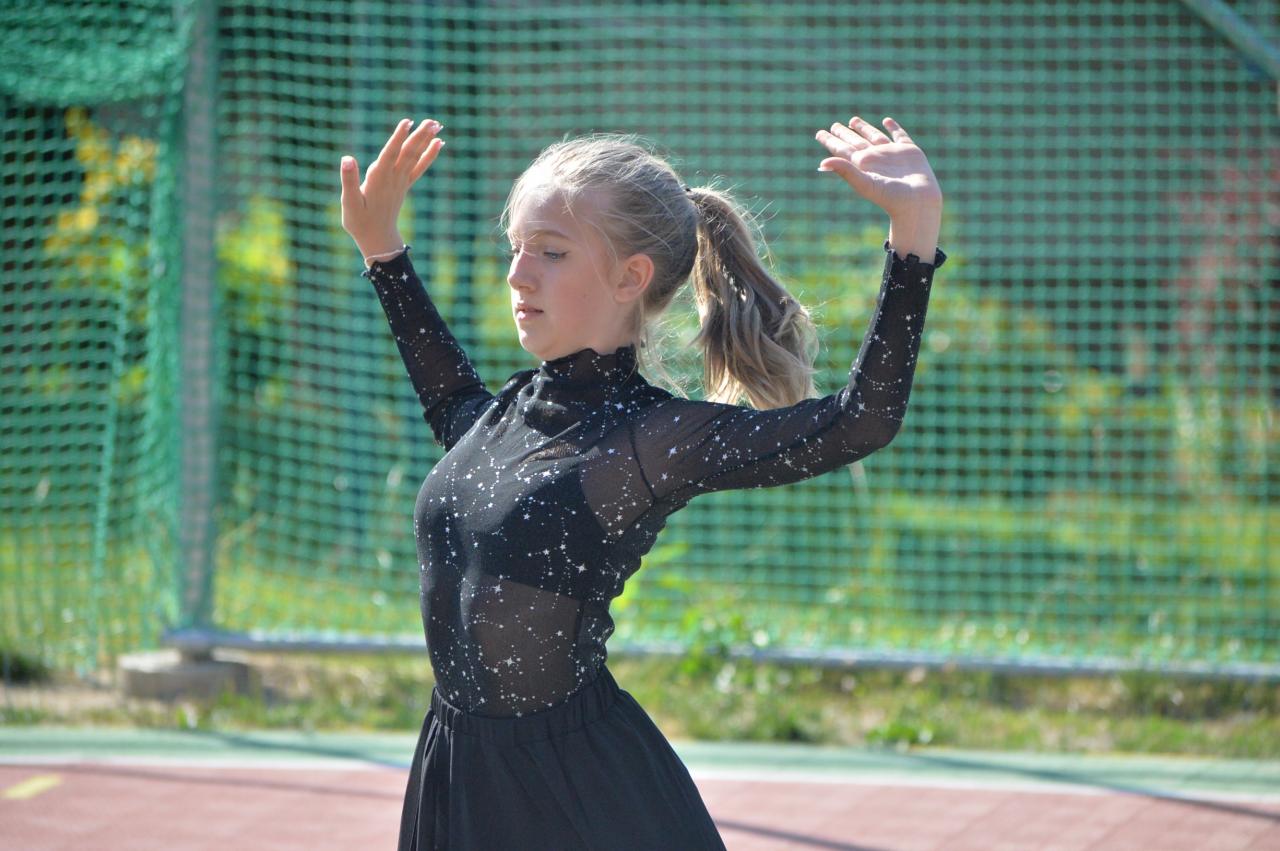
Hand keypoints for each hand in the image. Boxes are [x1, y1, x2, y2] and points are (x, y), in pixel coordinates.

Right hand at [340, 117, 445, 252]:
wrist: (377, 239)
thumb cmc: (359, 221)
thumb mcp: (349, 202)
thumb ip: (349, 180)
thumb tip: (347, 158)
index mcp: (378, 180)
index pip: (389, 155)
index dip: (398, 138)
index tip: (407, 122)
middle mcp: (393, 179)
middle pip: (408, 154)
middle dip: (420, 136)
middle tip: (433, 121)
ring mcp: (401, 182)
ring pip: (415, 158)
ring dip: (426, 141)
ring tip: (437, 125)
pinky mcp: (404, 185)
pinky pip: (419, 168)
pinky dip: (429, 155)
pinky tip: (438, 144)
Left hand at [815, 116, 941, 218]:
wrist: (917, 202)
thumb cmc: (889, 197)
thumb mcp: (864, 183)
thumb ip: (844, 170)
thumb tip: (822, 163)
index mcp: (862, 165)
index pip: (842, 150)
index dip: (830, 141)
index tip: (819, 133)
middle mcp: (875, 157)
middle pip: (855, 141)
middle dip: (844, 134)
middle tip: (834, 126)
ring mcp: (891, 153)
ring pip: (874, 136)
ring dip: (864, 128)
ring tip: (853, 121)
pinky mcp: (909, 151)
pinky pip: (899, 135)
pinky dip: (893, 127)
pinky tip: (887, 121)